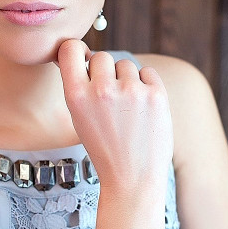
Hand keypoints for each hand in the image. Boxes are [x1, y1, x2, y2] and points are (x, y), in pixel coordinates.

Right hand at [57, 40, 172, 189]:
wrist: (133, 179)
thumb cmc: (105, 149)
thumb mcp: (79, 119)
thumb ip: (80, 87)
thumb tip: (84, 55)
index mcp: (76, 97)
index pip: (70, 49)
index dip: (76, 51)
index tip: (81, 59)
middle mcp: (102, 90)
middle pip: (101, 56)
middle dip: (105, 72)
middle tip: (110, 98)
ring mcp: (131, 91)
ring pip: (126, 65)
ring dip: (126, 80)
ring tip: (127, 109)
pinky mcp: (156, 95)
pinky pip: (147, 72)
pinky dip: (146, 85)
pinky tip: (143, 108)